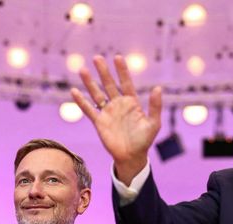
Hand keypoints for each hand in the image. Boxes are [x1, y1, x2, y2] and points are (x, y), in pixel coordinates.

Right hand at [70, 55, 161, 183]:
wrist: (131, 156)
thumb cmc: (144, 140)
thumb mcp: (153, 123)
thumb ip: (155, 106)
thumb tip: (158, 88)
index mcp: (132, 103)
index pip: (126, 83)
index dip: (122, 71)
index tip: (118, 58)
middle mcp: (118, 105)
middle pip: (109, 84)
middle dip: (103, 72)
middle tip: (97, 58)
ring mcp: (108, 113)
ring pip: (97, 94)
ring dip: (90, 83)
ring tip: (82, 70)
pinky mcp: (99, 122)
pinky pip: (89, 109)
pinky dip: (81, 101)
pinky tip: (74, 91)